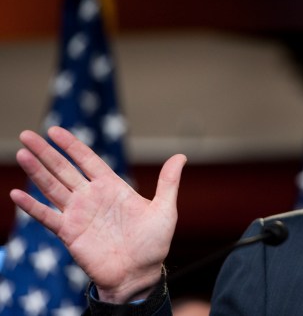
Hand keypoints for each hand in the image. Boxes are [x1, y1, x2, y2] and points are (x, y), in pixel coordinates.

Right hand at [10, 126, 185, 302]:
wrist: (139, 275)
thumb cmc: (153, 244)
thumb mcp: (164, 209)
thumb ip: (168, 182)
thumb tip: (181, 156)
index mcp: (112, 187)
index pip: (88, 160)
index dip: (72, 145)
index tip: (55, 131)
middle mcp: (92, 197)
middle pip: (64, 169)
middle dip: (46, 152)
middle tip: (27, 135)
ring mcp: (79, 214)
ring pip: (52, 187)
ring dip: (36, 171)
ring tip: (21, 153)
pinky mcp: (70, 233)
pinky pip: (47, 217)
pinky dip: (32, 206)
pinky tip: (17, 193)